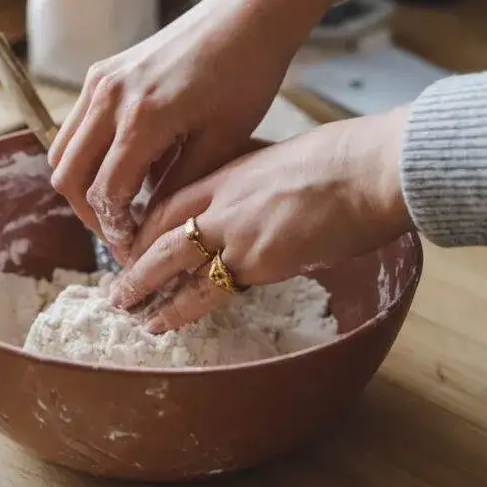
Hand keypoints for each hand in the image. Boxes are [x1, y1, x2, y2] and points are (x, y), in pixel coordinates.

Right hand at [47, 0, 354, 256]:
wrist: (246, 15)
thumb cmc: (246, 75)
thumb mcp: (221, 142)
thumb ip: (178, 187)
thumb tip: (149, 225)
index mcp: (142, 118)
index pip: (104, 194)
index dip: (116, 233)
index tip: (135, 252)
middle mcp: (109, 97)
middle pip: (68, 178)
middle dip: (91, 215)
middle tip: (124, 236)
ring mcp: (100, 81)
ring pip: (63, 152)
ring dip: (84, 185)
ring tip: (124, 204)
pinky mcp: (102, 72)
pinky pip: (76, 126)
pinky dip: (89, 154)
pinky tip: (128, 165)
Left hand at [108, 107, 412, 332]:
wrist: (371, 170)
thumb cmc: (347, 162)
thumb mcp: (289, 163)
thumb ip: (264, 188)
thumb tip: (269, 205)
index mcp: (231, 172)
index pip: (172, 201)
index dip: (148, 227)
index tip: (134, 248)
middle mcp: (224, 199)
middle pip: (161, 231)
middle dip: (134, 260)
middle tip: (116, 285)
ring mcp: (237, 229)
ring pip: (171, 261)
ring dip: (144, 288)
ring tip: (126, 310)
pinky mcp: (258, 259)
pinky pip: (208, 290)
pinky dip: (180, 309)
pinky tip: (163, 324)